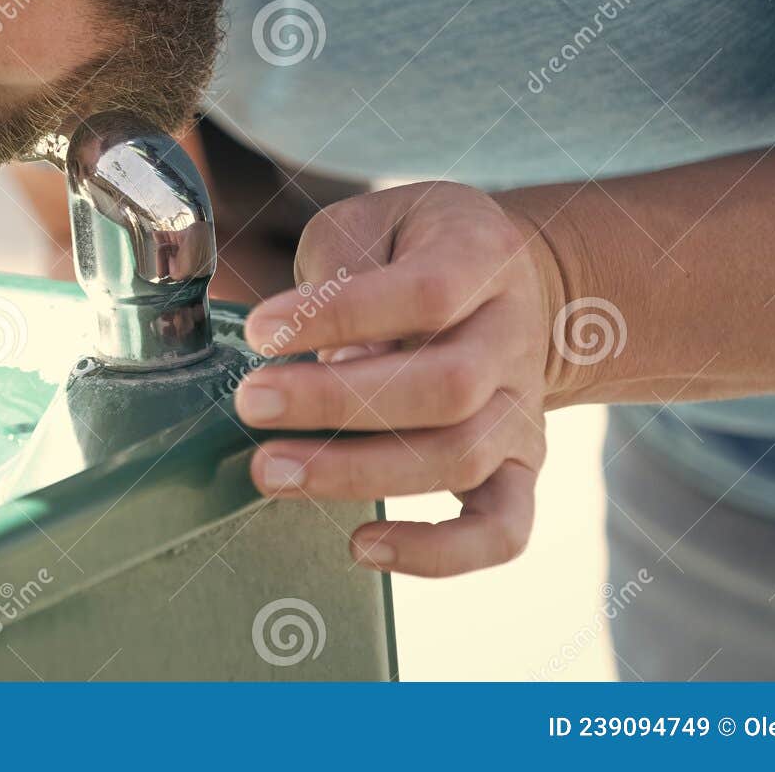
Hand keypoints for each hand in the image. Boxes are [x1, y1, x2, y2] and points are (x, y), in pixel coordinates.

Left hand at [236, 181, 574, 576]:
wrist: (512, 282)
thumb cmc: (416, 250)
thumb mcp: (374, 221)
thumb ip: (344, 269)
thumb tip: (322, 355)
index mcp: (482, 259)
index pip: (426, 292)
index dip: (340, 316)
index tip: (260, 330)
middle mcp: (513, 339)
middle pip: (445, 387)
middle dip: (336, 404)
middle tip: (251, 404)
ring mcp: (523, 410)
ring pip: (459, 457)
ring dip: (358, 474)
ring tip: (271, 471)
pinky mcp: (519, 468)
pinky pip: (501, 530)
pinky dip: (438, 553)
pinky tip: (362, 545)